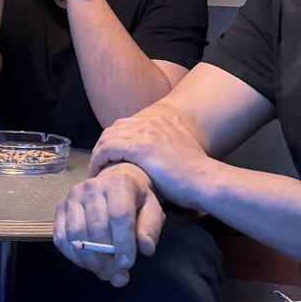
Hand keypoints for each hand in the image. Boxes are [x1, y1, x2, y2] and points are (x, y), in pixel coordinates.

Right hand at [54, 163, 164, 285]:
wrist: (114, 184)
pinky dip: (74, 257)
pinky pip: (61, 238)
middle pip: (96, 227)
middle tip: (118, 276)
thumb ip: (150, 229)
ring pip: (76, 234)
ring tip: (105, 273)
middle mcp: (92, 187)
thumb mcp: (152, 211)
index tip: (127, 265)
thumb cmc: (135, 201)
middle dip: (107, 258)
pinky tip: (90, 265)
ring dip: (91, 260)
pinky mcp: (59, 209)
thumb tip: (145, 248)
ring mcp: (72, 197)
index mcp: (119, 183)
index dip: (123, 243)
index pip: (119, 216)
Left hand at [90, 113, 216, 208]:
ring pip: (108, 138)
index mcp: (161, 121)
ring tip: (95, 170)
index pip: (126, 125)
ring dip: (98, 154)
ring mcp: (145, 133)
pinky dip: (99, 160)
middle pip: (114, 129)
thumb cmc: (195, 174)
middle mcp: (151, 122)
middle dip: (103, 146)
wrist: (204, 180)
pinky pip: (108, 149)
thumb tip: (168, 142)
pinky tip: (98, 172)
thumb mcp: (184, 147)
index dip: (115, 140)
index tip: (110, 157)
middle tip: (98, 164)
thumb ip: (172, 141)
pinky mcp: (139, 147)